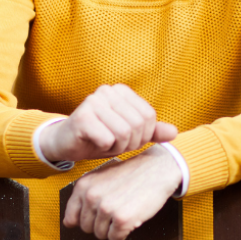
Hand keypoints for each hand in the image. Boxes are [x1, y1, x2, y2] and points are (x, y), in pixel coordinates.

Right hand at [40, 84, 177, 162]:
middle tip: (115, 144)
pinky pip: (107, 139)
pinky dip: (105, 148)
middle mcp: (107, 91)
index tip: (128, 140)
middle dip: (130, 143)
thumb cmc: (99, 137)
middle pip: (137, 125)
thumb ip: (151, 132)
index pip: (148, 116)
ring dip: (117, 147)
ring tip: (105, 144)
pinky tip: (94, 143)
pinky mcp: (82, 117)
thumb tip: (175, 133)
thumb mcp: (129, 135)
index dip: (143, 135)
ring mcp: (93, 102)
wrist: (65, 143)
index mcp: (121, 91)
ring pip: (123, 133)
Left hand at [62, 145, 182, 239]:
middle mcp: (91, 197)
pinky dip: (123, 233)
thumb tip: (69, 222)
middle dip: (101, 224)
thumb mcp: (102, 177)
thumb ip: (84, 196)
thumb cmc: (131, 174)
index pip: (71, 219)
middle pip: (87, 229)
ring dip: (113, 228)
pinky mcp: (122, 219)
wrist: (158, 168)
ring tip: (124, 211)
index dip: (86, 219)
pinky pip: (115, 238)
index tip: (97, 214)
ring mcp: (106, 208)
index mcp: (83, 186)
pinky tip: (131, 218)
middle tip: (116, 209)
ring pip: (101, 235)